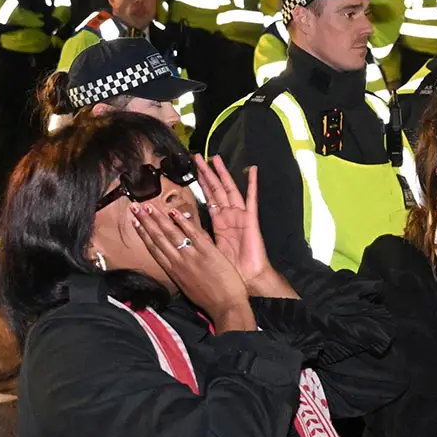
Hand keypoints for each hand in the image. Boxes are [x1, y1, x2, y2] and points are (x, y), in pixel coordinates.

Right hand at [131, 202, 254, 331]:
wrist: (226, 306)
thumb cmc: (209, 299)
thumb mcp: (188, 285)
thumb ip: (181, 271)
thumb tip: (176, 258)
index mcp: (173, 271)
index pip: (154, 249)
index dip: (143, 234)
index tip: (134, 223)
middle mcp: (178, 262)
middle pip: (157, 238)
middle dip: (145, 221)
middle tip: (134, 207)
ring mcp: (192, 256)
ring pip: (171, 234)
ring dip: (158, 218)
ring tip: (148, 206)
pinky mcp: (207, 253)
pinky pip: (193, 234)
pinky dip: (183, 222)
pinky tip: (174, 212)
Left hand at [194, 156, 292, 297]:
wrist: (246, 279)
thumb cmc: (229, 268)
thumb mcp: (208, 248)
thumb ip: (199, 233)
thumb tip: (182, 222)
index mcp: (219, 222)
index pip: (208, 198)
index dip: (200, 184)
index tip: (191, 170)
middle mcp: (229, 216)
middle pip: (216, 190)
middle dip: (206, 174)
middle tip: (196, 157)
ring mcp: (240, 216)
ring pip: (229, 190)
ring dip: (222, 174)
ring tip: (216, 158)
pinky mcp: (251, 220)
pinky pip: (251, 200)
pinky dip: (253, 185)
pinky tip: (253, 170)